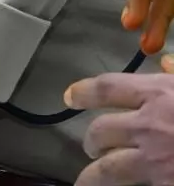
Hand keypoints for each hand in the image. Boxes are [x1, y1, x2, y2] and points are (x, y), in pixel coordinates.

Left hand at [66, 68, 173, 185]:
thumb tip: (164, 62)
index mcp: (159, 94)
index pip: (107, 88)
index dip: (84, 92)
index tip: (69, 97)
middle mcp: (148, 125)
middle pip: (100, 130)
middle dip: (91, 139)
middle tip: (90, 146)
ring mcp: (154, 158)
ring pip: (107, 168)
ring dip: (94, 174)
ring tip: (89, 179)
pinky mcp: (163, 184)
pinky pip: (130, 185)